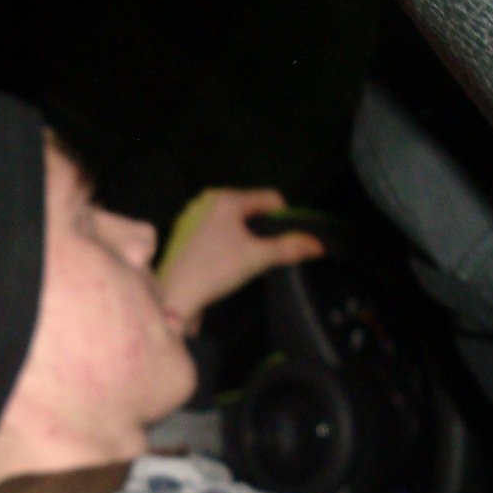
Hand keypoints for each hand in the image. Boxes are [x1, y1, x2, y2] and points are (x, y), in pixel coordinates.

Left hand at [155, 188, 324, 334]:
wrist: (174, 294)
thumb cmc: (215, 270)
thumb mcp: (258, 258)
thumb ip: (289, 248)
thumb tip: (318, 245)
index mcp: (226, 198)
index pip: (271, 198)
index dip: (285, 219)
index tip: (283, 243)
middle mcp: (207, 200)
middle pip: (251, 208)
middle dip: (263, 228)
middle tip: (263, 254)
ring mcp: (193, 216)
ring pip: (233, 220)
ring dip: (245, 237)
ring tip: (244, 260)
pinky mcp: (184, 234)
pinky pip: (216, 231)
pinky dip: (226, 242)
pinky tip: (224, 263)